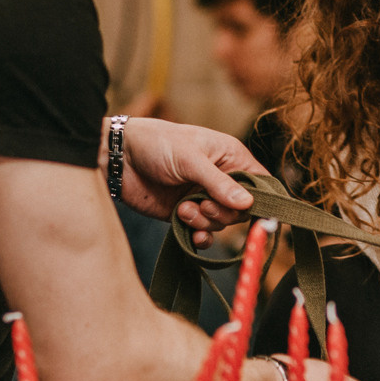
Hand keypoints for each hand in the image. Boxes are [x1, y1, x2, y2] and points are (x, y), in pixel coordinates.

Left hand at [114, 117, 264, 248]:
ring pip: (221, 223)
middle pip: (241, 209)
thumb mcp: (189, 158)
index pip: (260, 182)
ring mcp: (203, 197)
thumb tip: (248, 204)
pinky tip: (191, 234)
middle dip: (223, 213)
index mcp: (230, 157)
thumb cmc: (156, 143)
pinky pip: (204, 233)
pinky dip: (200, 237)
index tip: (253, 213)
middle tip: (203, 204)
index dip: (261, 199)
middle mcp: (221, 178)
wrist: (118, 157)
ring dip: (205, 222)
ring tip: (183, 208)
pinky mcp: (186, 214)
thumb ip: (218, 183)